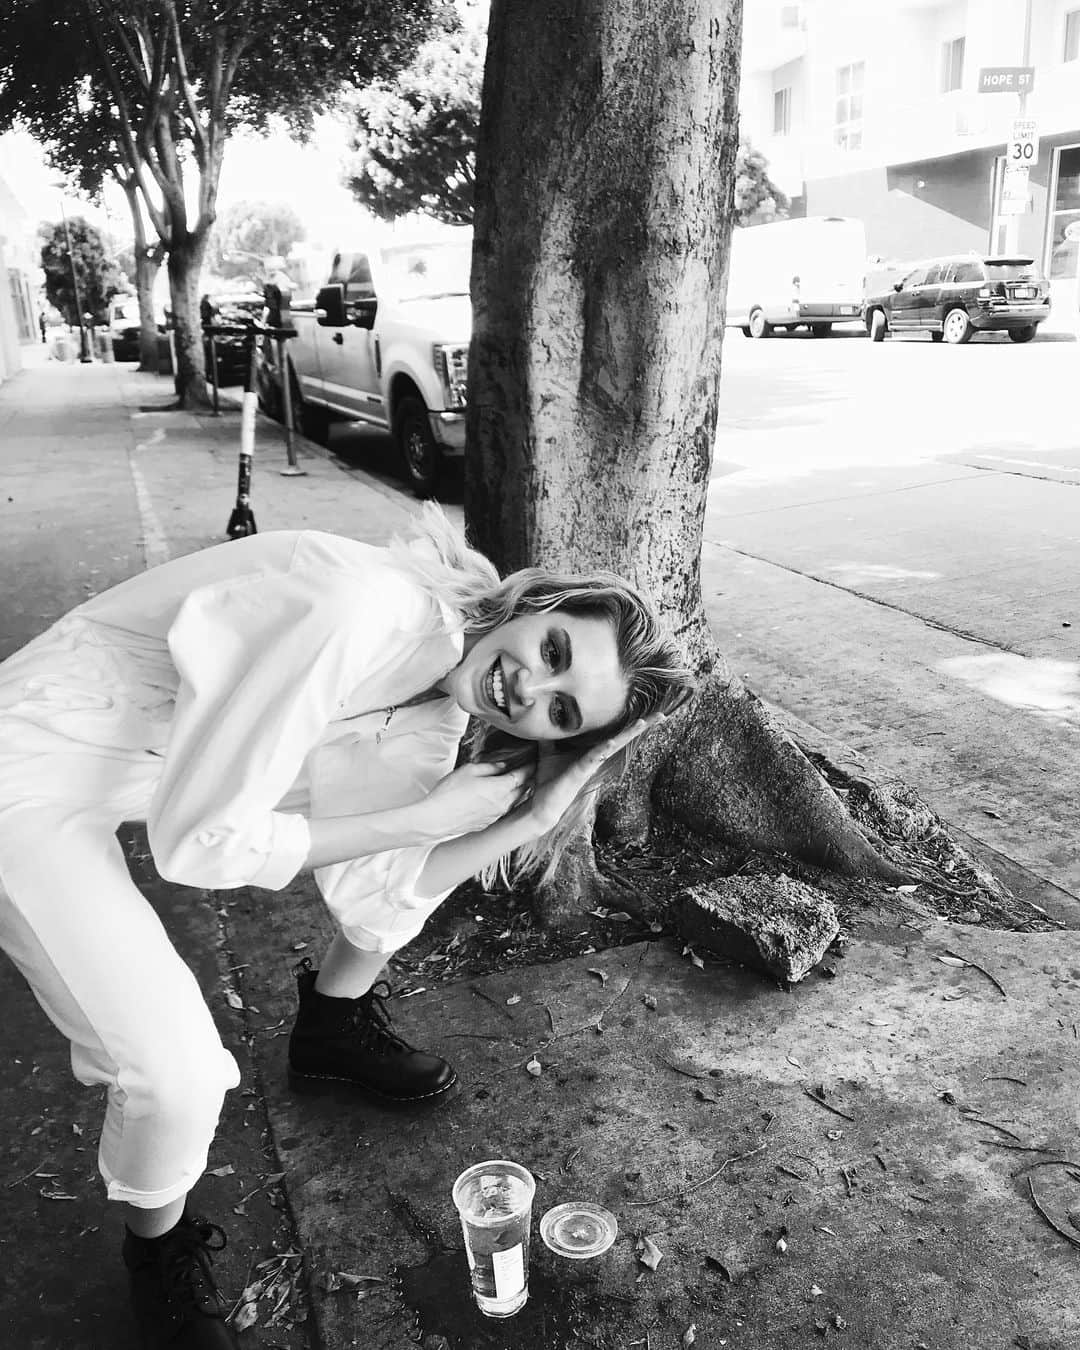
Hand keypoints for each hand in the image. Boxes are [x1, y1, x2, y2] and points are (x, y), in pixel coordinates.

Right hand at [421, 760, 534, 838]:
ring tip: (516, 781)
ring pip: (514, 800)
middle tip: (528, 769)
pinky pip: (503, 809)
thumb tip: (501, 766)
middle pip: (523, 789)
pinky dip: (506, 801)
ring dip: (517, 790)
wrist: (437, 819)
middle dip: (527, 778)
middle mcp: (503, 803)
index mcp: (501, 788)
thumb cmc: (449, 794)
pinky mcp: (488, 822)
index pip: (523, 775)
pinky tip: (499, 796)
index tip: (532, 760)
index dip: (529, 766)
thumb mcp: (469, 770)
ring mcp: (496, 815)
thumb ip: (489, 767)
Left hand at [517, 716, 661, 836]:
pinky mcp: (581, 772)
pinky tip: (612, 741)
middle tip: (661, 715)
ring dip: (629, 735)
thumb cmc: (549, 780)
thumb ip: (551, 736)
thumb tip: (547, 717)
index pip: (614, 735)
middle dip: (642, 727)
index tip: (648, 714)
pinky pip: (594, 757)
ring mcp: (591, 765)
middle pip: (622, 739)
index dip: (631, 726)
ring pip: (614, 746)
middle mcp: (596, 757)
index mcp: (592, 751)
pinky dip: (603, 749)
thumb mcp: (549, 751)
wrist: (543, 804)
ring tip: (643, 722)